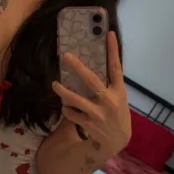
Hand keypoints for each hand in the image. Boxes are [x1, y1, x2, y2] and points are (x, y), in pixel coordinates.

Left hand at [52, 31, 131, 155]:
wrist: (118, 140)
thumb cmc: (117, 114)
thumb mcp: (119, 98)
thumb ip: (109, 84)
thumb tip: (92, 65)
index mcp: (119, 91)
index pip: (116, 67)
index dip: (113, 50)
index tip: (109, 33)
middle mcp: (109, 100)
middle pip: (92, 80)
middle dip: (78, 67)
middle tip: (66, 56)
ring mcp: (98, 113)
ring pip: (76, 99)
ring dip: (63, 91)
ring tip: (55, 84)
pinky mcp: (89, 124)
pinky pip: (72, 114)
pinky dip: (67, 109)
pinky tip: (65, 107)